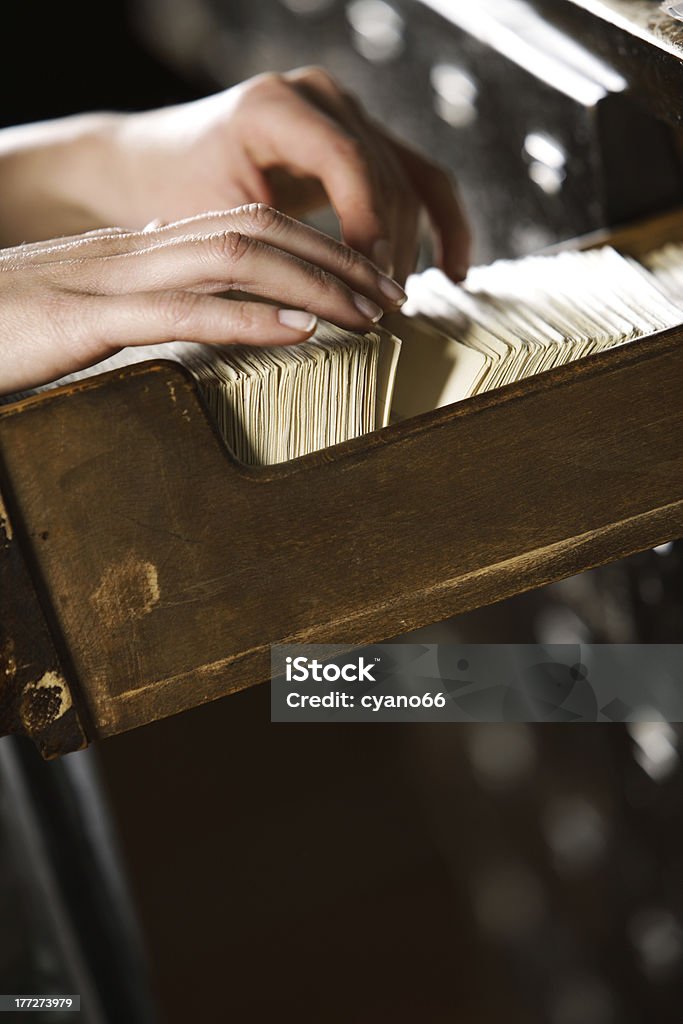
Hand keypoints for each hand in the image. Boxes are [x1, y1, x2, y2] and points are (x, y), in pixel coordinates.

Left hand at [0, 68, 470, 283]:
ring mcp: (344, 111)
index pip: (347, 162)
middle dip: (391, 249)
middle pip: (384, 175)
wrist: (156, 165)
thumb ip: (276, 252)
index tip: (372, 287)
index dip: (368, 228)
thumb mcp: (216, 225)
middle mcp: (318, 95)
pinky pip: (415, 178)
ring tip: (399, 305)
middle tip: (384, 313)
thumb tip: (336, 307)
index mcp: (275, 105)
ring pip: (406, 181)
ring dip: (412, 247)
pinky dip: (438, 223)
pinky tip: (453, 270)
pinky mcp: (358, 137)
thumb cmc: (173, 195)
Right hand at [0, 205, 406, 394]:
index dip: (319, 248)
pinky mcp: (86, 319)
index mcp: (141, 249)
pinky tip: (300, 330)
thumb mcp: (93, 312)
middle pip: (259, 231)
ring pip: (233, 259)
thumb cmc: (8, 327)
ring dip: (314, 284)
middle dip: (338, 260)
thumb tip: (202, 314)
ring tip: (370, 315)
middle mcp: (136, 252)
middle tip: (395, 296)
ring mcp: (112, 280)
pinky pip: (182, 310)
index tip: (368, 284)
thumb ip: (149, 306)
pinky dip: (249, 318)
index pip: (248, 226)